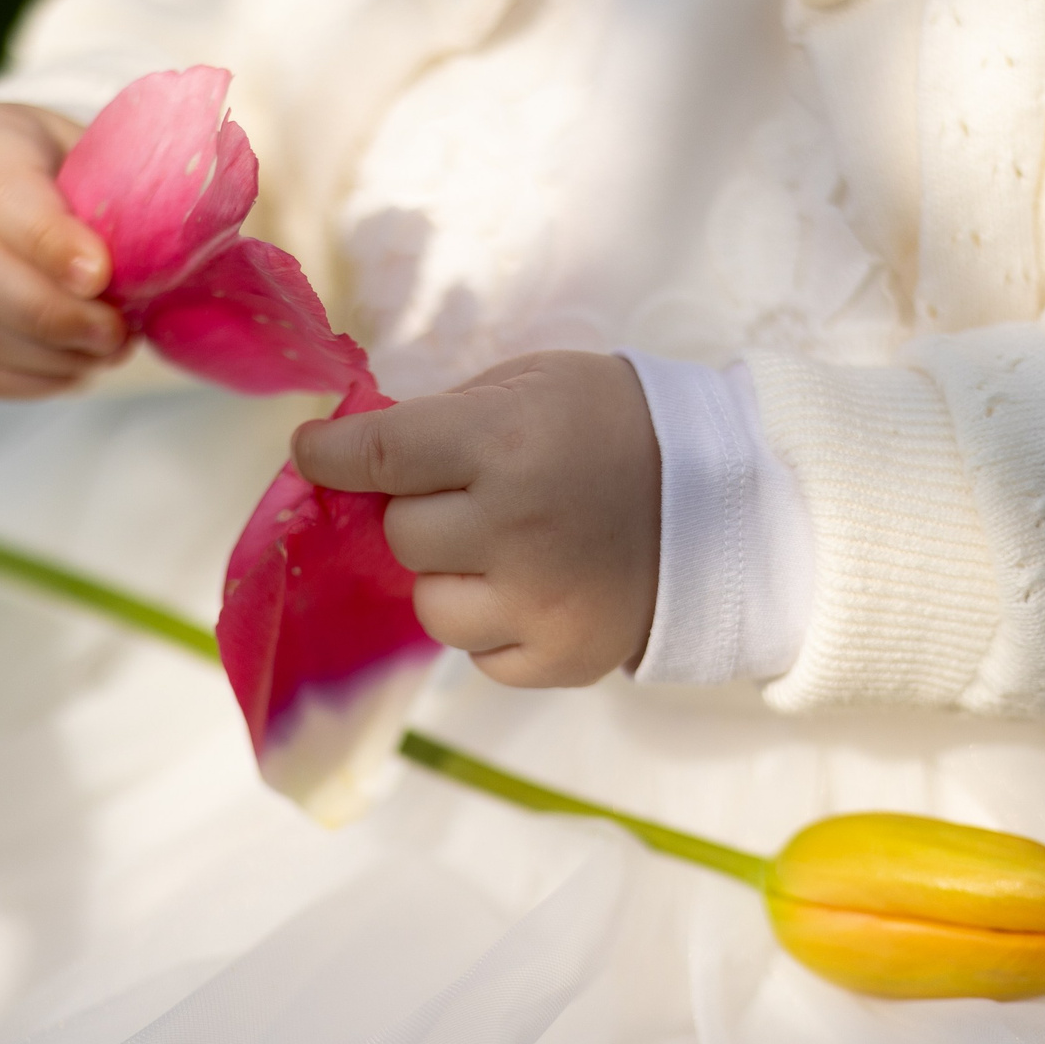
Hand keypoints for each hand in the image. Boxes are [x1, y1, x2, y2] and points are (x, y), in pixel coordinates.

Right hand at [0, 102, 128, 397]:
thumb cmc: (52, 168)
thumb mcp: (81, 153)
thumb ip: (109, 197)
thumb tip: (159, 259)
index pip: (0, 196)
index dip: (49, 242)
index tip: (101, 275)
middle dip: (53, 314)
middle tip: (115, 334)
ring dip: (47, 356)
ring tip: (106, 353)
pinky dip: (27, 380)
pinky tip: (74, 371)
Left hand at [292, 351, 660, 687]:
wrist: (731, 500)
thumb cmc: (618, 424)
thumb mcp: (533, 384)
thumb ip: (445, 418)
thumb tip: (357, 451)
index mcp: (505, 444)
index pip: (378, 456)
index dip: (330, 455)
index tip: (313, 453)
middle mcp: (513, 529)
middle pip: (401, 534)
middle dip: (419, 512)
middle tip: (467, 495)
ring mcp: (536, 605)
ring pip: (430, 606)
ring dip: (449, 577)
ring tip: (501, 550)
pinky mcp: (558, 660)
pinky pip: (478, 655)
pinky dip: (492, 625)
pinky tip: (534, 588)